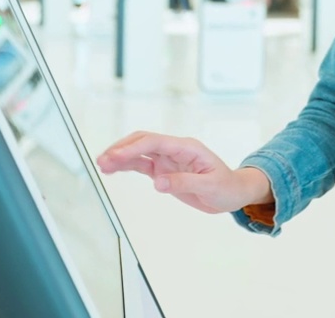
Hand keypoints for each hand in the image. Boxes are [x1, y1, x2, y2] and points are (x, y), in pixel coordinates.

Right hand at [96, 131, 272, 213]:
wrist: (233, 193)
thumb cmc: (226, 186)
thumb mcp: (210, 186)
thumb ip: (184, 182)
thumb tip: (158, 183)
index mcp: (187, 147)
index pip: (155, 142)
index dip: (133, 148)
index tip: (116, 157)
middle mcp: (175, 149)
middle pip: (143, 142)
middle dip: (122, 149)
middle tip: (103, 160)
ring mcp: (168, 159)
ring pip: (139, 152)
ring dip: (120, 156)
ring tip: (101, 165)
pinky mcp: (164, 170)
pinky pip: (142, 165)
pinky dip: (127, 166)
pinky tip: (113, 169)